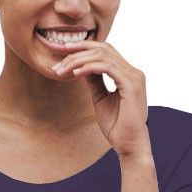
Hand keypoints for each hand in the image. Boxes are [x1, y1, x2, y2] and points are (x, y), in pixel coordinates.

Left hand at [49, 37, 151, 158]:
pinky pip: (107, 67)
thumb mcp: (100, 98)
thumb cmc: (117, 126)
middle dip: (78, 50)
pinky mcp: (132, 85)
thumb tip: (81, 67)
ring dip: (79, 60)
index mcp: (127, 74)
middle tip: (57, 56)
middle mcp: (133, 72)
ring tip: (62, 69)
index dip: (83, 47)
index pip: (105, 51)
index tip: (62, 51)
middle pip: (103, 49)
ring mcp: (134, 77)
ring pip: (103, 56)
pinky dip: (89, 67)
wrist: (128, 144)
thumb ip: (94, 81)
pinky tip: (75, 74)